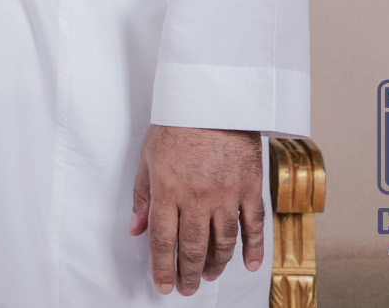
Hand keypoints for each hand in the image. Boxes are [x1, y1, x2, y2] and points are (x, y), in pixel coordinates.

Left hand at [129, 124, 264, 295]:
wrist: (213, 99)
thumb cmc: (177, 124)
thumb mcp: (148, 157)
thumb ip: (143, 196)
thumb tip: (136, 228)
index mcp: (168, 190)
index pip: (163, 240)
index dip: (162, 267)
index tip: (163, 284)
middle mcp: (197, 197)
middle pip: (192, 247)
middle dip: (188, 273)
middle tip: (186, 288)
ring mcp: (226, 195)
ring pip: (223, 242)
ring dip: (216, 264)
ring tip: (209, 276)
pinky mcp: (249, 188)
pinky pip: (253, 225)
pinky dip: (252, 249)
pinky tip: (247, 264)